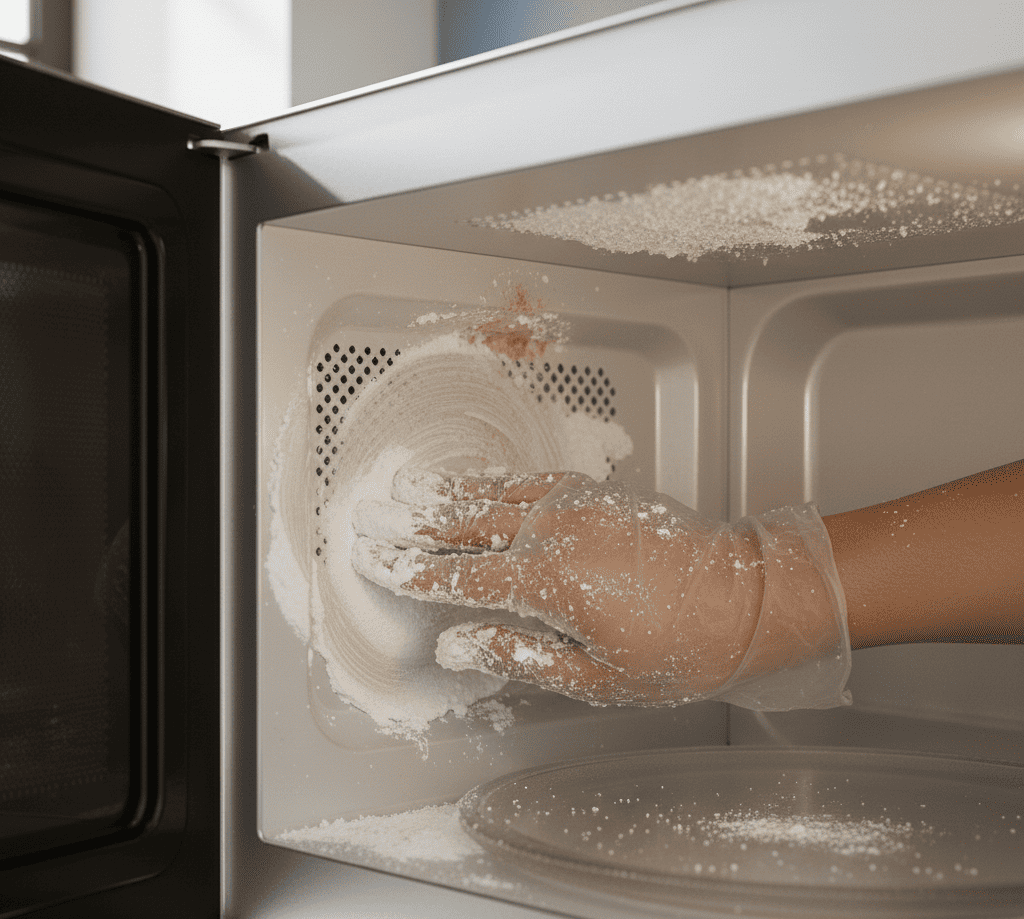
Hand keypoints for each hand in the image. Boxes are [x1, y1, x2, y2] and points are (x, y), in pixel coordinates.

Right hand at [351, 471, 769, 705]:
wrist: (747, 596)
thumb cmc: (681, 647)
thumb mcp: (598, 677)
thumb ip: (521, 655)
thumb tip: (459, 646)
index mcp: (548, 583)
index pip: (460, 577)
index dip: (412, 570)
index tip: (375, 559)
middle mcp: (554, 534)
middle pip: (467, 526)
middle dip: (413, 523)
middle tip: (370, 513)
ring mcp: (577, 506)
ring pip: (495, 496)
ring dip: (448, 493)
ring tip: (407, 486)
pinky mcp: (599, 495)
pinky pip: (532, 481)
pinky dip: (496, 481)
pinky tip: (480, 482)